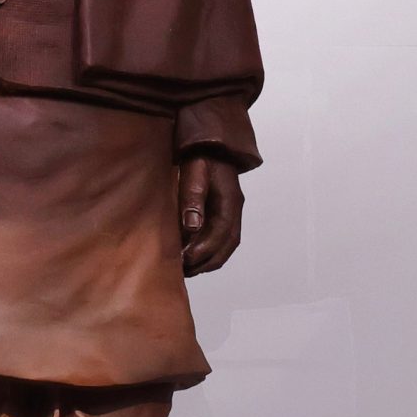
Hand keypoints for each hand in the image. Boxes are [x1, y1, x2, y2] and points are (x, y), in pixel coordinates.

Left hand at [178, 153, 242, 274]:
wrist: (211, 145)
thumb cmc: (201, 157)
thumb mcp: (195, 173)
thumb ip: (192, 198)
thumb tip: (191, 227)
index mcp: (230, 203)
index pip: (220, 235)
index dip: (202, 251)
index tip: (183, 261)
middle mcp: (234, 211)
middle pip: (226, 247)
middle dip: (205, 262)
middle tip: (182, 271)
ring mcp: (232, 214)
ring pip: (225, 247)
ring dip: (207, 261)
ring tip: (186, 269)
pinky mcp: (224, 215)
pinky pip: (222, 241)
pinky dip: (209, 253)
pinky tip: (192, 257)